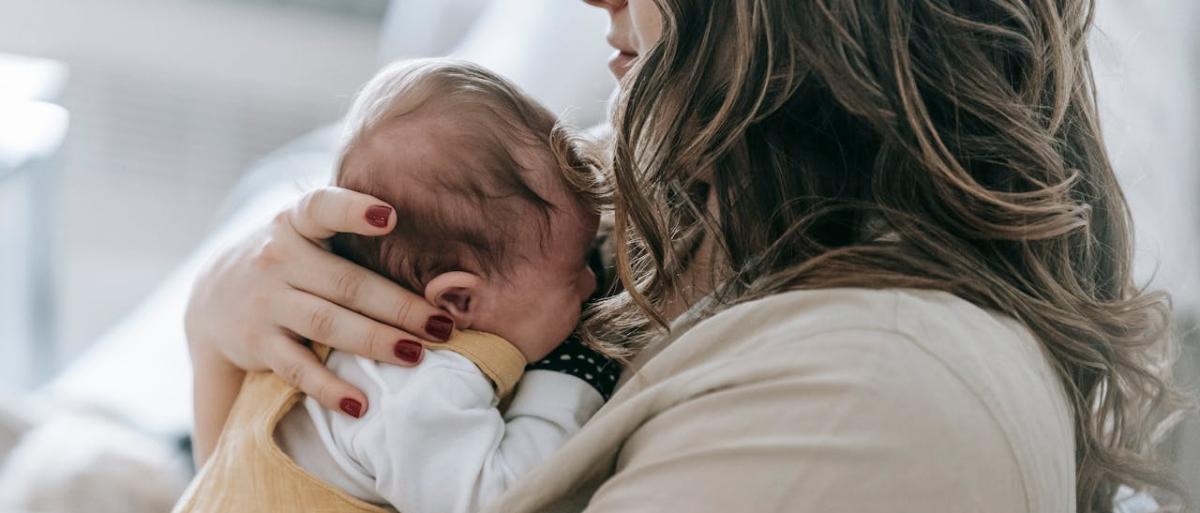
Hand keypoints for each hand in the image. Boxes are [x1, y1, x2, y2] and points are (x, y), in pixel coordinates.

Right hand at [185, 187, 454, 415]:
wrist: (215, 296)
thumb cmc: (292, 259)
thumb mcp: (308, 232)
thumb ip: (354, 234)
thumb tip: (438, 263)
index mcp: (296, 222)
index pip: (322, 208)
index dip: (353, 211)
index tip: (390, 216)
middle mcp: (277, 258)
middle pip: (347, 283)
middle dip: (398, 306)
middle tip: (442, 325)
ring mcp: (265, 301)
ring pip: (326, 323)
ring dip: (374, 342)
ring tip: (416, 356)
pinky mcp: (258, 342)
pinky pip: (297, 368)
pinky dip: (329, 388)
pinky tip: (361, 404)